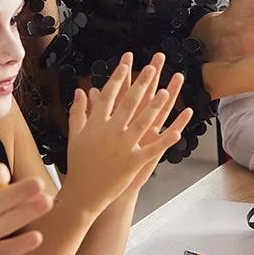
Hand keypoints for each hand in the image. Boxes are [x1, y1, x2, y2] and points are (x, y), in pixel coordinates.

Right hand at [66, 53, 192, 207]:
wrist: (83, 193)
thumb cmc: (79, 163)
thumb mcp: (76, 135)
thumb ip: (79, 111)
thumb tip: (81, 91)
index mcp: (96, 124)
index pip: (109, 95)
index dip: (119, 77)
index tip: (127, 61)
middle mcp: (110, 132)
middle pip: (129, 103)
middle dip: (142, 84)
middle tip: (152, 67)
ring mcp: (123, 147)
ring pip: (142, 122)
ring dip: (155, 106)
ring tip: (166, 92)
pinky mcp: (133, 162)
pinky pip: (153, 149)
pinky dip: (165, 140)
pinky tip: (177, 131)